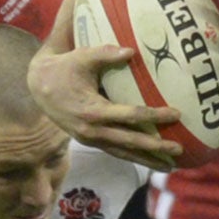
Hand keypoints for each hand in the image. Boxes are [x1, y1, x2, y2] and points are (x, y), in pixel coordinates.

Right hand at [27, 41, 182, 170]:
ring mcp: (91, 139)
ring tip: (170, 167)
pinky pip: (116, 152)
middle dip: (155, 148)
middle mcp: (92, 131)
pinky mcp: (91, 141)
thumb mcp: (81, 57)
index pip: (130, 116)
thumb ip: (105, 54)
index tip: (176, 114)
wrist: (39, 86)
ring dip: (147, 160)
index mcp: (92, 111)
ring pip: (123, 153)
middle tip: (179, 150)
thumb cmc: (64, 68)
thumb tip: (131, 51)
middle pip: (130, 142)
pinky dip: (134, 157)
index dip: (154, 116)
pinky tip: (151, 161)